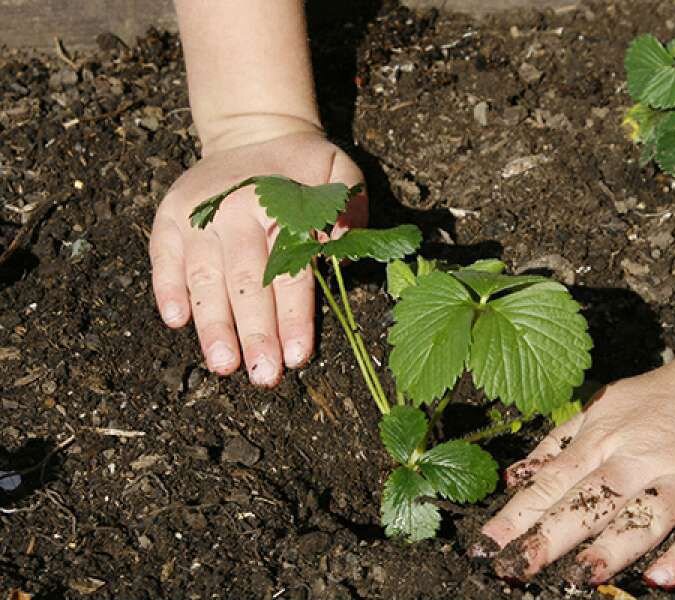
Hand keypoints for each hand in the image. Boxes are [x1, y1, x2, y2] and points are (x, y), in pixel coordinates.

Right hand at [149, 128, 366, 385]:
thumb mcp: (340, 174)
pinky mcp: (170, 216)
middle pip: (246, 283)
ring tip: (222, 365)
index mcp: (278, 205)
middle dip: (255, 334)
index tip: (297, 357)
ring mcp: (197, 214)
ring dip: (213, 325)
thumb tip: (346, 242)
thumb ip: (350, 207)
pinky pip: (163, 256)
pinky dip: (167, 288)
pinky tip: (176, 321)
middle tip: (262, 376)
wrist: (256, 132)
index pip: (289, 272)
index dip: (293, 317)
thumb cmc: (304, 168)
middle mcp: (233, 210)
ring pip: (204, 278)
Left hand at [473, 348, 674, 588]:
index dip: (516, 516)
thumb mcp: (605, 407)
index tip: (485, 546)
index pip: (552, 482)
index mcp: (604, 438)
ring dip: (613, 547)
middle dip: (550, 537)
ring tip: (582, 575)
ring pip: (644, 517)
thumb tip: (513, 479)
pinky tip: (661, 578)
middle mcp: (640, 458)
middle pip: (589, 501)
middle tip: (516, 568)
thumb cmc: (664, 399)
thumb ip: (559, 443)